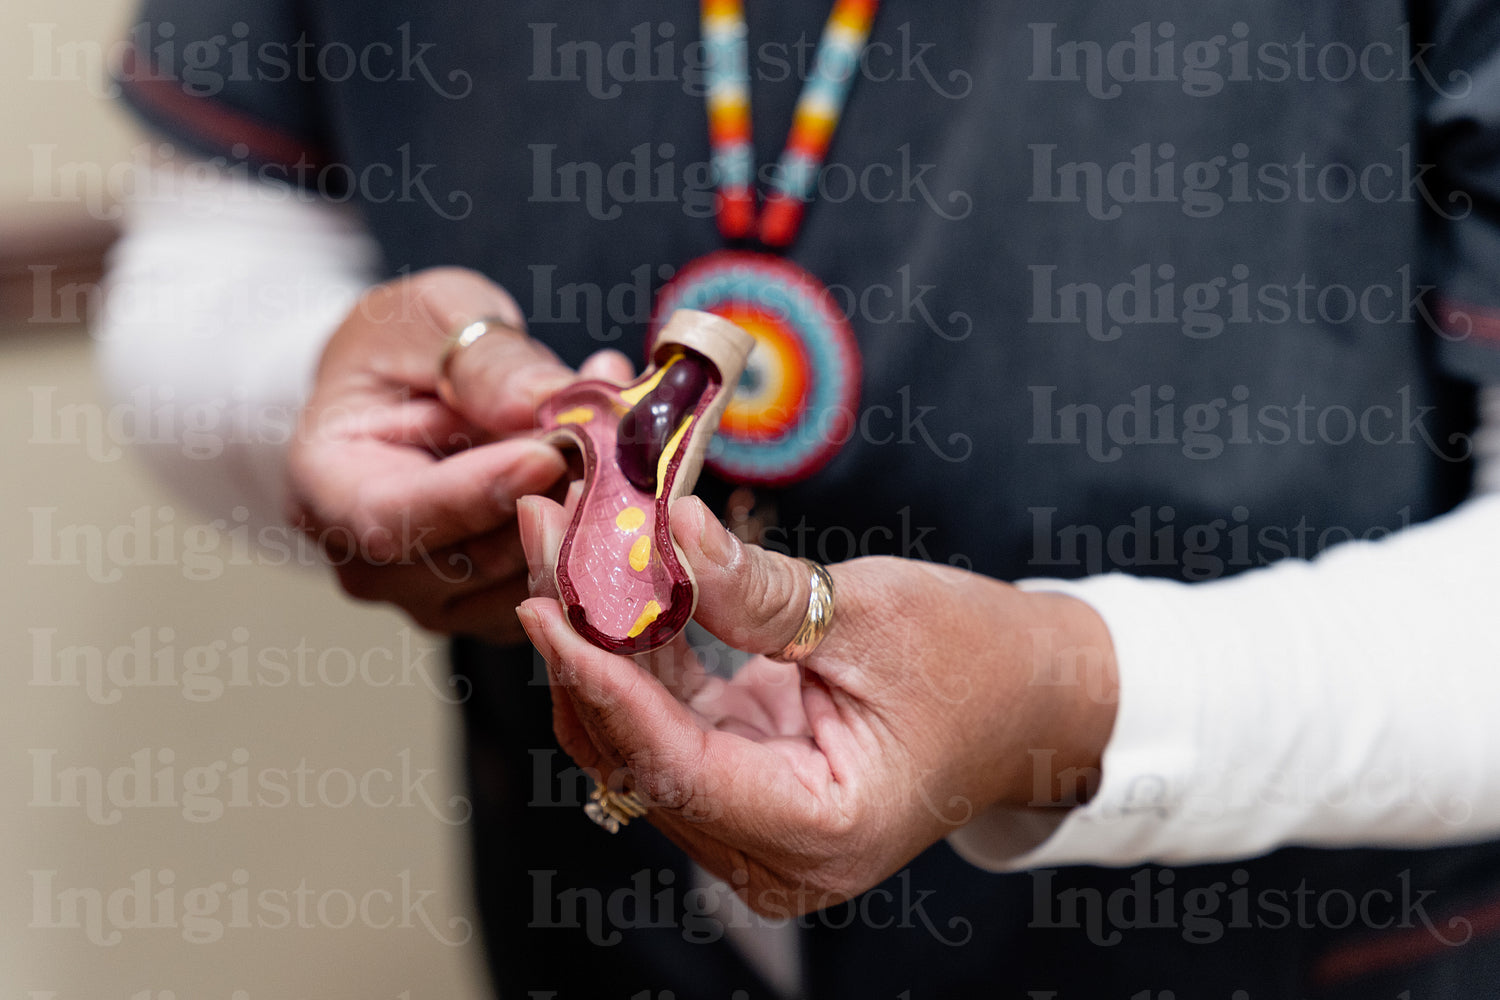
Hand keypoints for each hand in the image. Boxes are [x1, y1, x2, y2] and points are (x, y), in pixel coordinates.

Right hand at [287, 267, 630, 643]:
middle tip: (619, 438)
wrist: (409, 387)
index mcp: (326, 491)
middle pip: (473, 560)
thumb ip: (482, 362)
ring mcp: (435, 600)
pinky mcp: (495, 608)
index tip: (545, 456)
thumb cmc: (406, 345)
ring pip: (527, 582)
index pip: (397, 517)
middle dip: (554, 500)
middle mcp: (372, 568)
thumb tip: (545, 402)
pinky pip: (559, 593)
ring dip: (591, 516)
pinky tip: (628, 476)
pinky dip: (602, 539)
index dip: (476, 494)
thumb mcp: (433, 316)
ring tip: (630, 437)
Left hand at [515, 493, 1118, 915]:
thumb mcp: (873, 614)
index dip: (603, 681)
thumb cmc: (981, 661)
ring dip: (598, 634)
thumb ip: (756, 592)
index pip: (677, 765)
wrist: (1033, 695)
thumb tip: (665, 533)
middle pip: (636, 749)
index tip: (545, 603)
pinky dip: (636, 645)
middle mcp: (772, 851)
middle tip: (547, 529)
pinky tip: (607, 568)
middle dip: (583, 639)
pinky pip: (664, 716)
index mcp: (820, 831)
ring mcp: (751, 821)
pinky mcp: (740, 778)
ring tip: (564, 532)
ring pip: (635, 732)